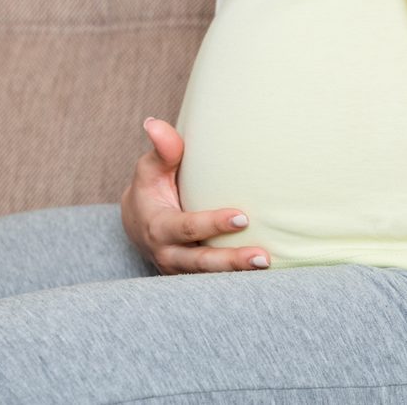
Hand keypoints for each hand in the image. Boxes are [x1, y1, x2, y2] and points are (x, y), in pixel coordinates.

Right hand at [120, 116, 271, 274]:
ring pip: (211, 277)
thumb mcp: (150, 169)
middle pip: (201, 262)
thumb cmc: (151, 189)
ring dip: (239, 273)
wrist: (138, 225)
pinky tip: (266, 275)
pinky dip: (238, 280)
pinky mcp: (194, 278)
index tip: (243, 218)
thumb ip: (162, 151)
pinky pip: (216, 283)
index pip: (187, 228)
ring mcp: (181, 270)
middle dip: (231, 261)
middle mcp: (169, 254)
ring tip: (268, 264)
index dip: (213, 224)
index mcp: (158, 227)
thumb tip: (155, 123)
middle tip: (262, 256)